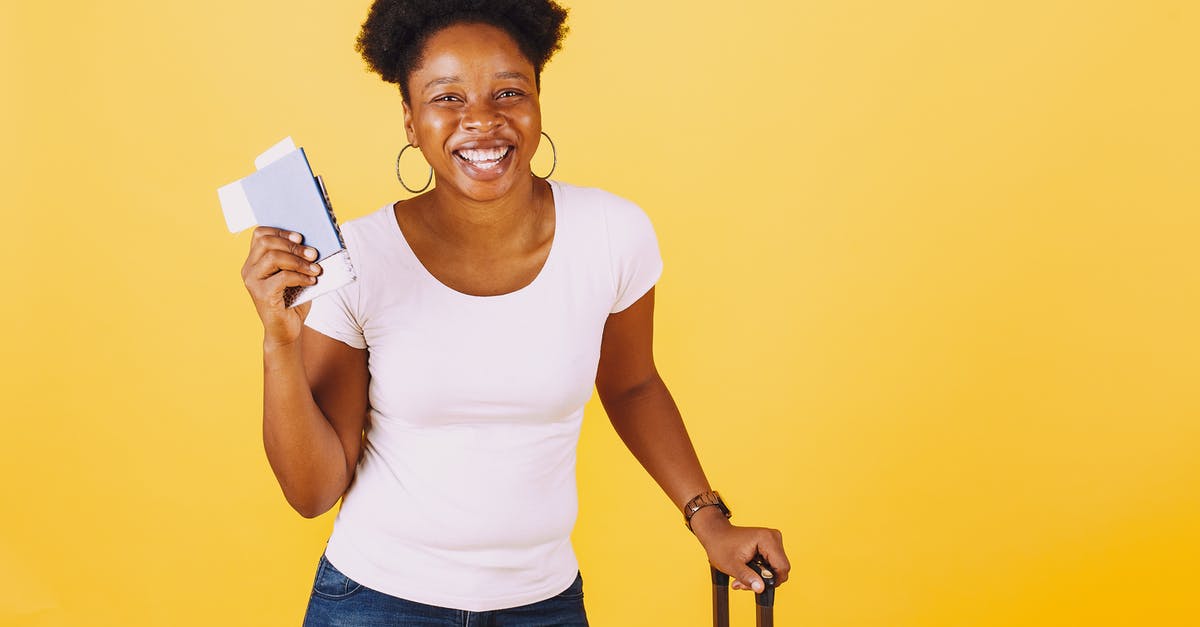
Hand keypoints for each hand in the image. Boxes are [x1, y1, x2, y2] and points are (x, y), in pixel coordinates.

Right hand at [240, 226, 321, 345]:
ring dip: (299, 261)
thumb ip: (297, 259)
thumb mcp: (295, 275)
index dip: (281, 231)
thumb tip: (313, 244)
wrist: (286, 331)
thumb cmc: (292, 301)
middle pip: (266, 242)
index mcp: (254, 261)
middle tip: (313, 253)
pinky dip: (300, 276)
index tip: (301, 237)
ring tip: (316, 268)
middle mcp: (249, 269)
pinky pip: (282, 277)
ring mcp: (253, 282)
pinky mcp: (261, 295)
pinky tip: (311, 281)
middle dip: (293, 245)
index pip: (260, 234)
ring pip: (273, 257)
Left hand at [691, 507, 789, 592]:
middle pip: (780, 569)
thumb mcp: (732, 566)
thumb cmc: (721, 546)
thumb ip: (747, 577)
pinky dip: (760, 571)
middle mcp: (773, 537)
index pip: (782, 568)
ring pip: (775, 568)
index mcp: (767, 539)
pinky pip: (772, 564)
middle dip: (763, 580)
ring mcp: (773, 539)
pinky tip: (747, 570)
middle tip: (744, 581)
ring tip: (743, 576)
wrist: (716, 535)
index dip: (771, 581)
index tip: (754, 583)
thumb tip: (761, 588)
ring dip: (760, 577)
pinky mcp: (770, 544)